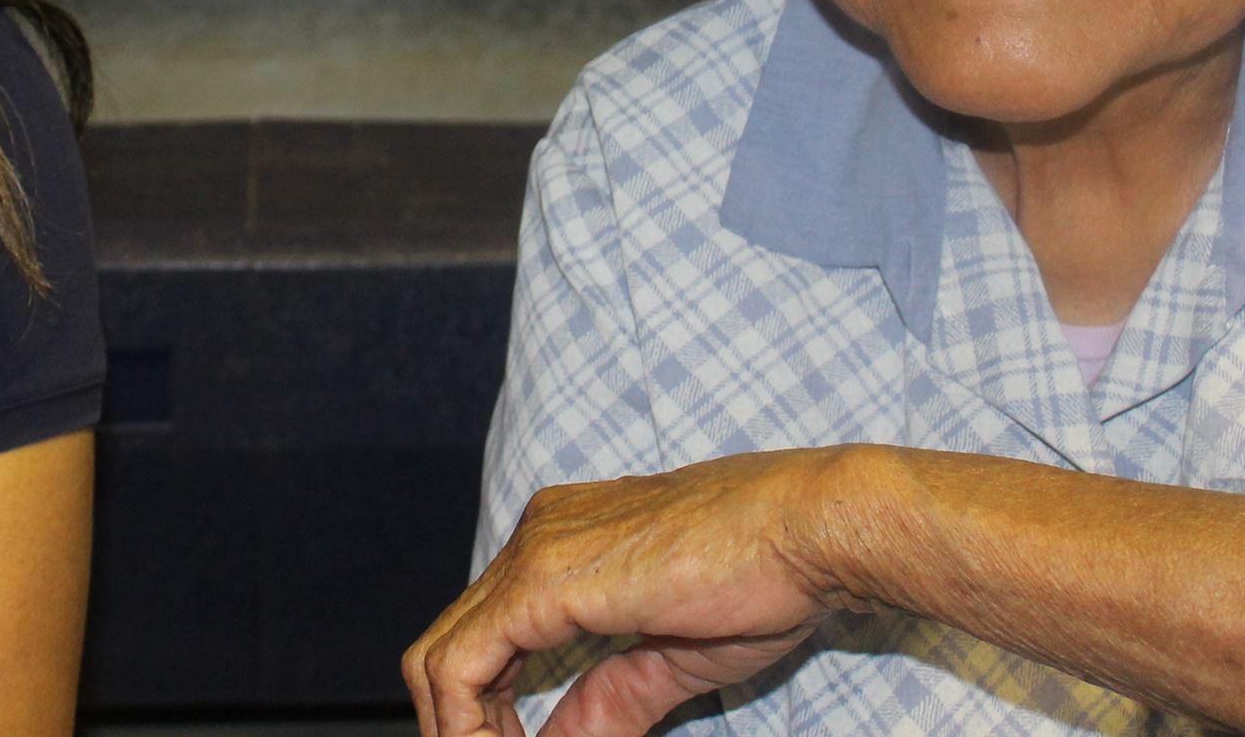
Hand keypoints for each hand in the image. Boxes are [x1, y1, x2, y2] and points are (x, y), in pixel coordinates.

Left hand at [403, 448, 852, 736]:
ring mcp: (532, 553)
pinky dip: (465, 726)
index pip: (486, 635)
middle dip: (464, 727)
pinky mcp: (540, 583)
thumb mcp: (667, 659)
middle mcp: (535, 536)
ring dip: (460, 731)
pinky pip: (460, 668)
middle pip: (451, 648)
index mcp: (562, 541)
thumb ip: (607, 702)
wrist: (806, 529)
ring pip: (438, 660)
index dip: (488, 711)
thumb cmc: (764, 578)